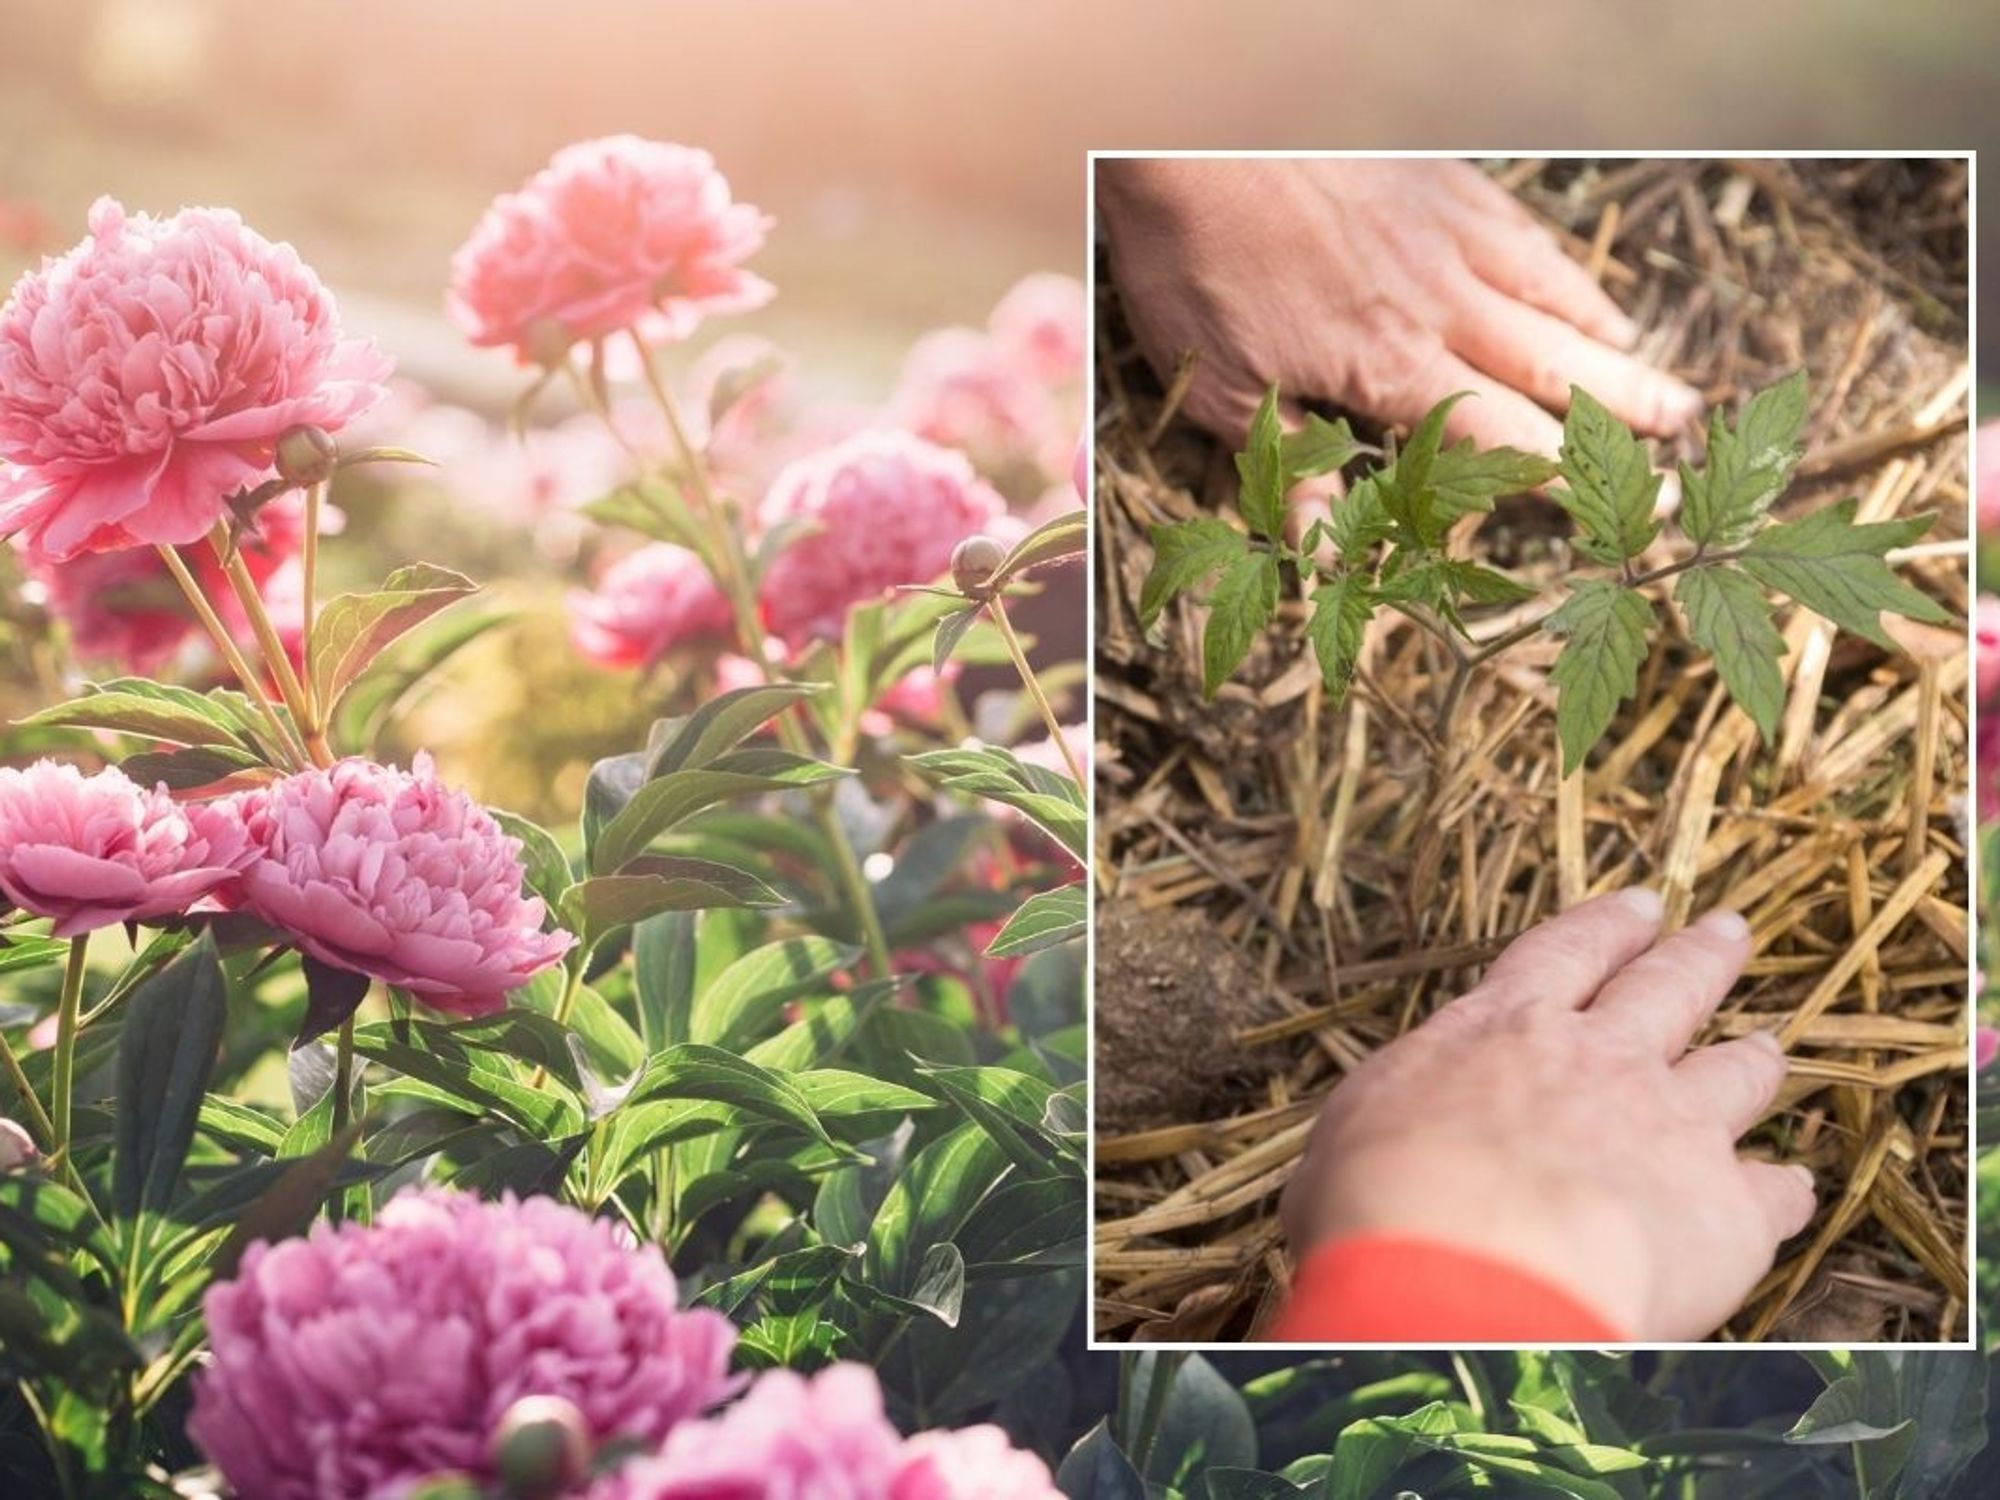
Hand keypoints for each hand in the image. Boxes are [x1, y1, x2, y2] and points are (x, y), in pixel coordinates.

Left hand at [1098, 158, 1704, 454]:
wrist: (1189, 140)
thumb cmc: (1195, 267)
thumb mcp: (1220, 388)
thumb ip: (1286, 466)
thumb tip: (1324, 551)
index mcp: (1393, 369)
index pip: (1503, 441)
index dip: (1569, 479)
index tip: (1634, 501)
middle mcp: (1442, 305)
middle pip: (1555, 365)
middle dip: (1625, 404)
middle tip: (1686, 427)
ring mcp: (1447, 236)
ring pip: (1551, 294)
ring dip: (1606, 335)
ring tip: (1648, 362)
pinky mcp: (1436, 184)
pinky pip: (1519, 230)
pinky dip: (1558, 264)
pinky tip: (1571, 277)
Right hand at [1278, 888, 1815, 1340]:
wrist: (1466, 1277)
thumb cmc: (1380, 1206)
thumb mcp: (1346, 1142)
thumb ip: (1379, 1130)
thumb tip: (1350, 1160)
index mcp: (1501, 1029)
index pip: (1563, 954)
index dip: (1606, 927)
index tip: (1639, 905)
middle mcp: (1598, 1058)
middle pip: (1666, 988)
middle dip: (1698, 956)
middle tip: (1727, 931)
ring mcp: (1672, 1125)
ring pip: (1734, 1073)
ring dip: (1753, 1058)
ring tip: (1767, 1047)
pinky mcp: (1726, 1208)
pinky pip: (1776, 1190)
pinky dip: (1784, 1188)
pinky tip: (1791, 1188)